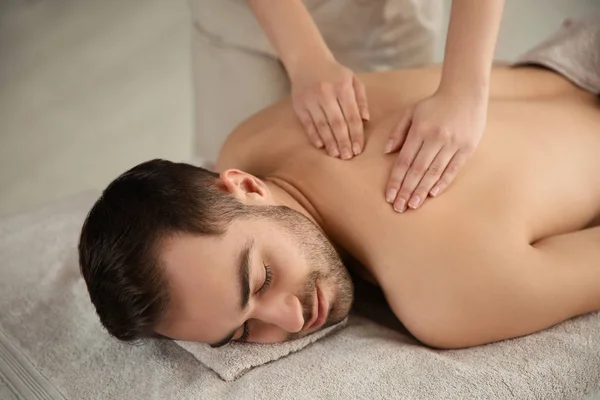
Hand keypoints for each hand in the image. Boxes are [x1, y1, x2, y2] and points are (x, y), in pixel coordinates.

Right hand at [290, 60, 368, 159]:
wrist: (307, 60)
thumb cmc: (334, 73)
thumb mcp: (353, 79)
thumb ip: (361, 99)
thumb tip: (366, 120)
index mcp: (343, 87)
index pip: (352, 115)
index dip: (356, 134)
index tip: (359, 149)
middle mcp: (326, 93)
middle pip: (337, 123)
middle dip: (344, 142)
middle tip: (348, 157)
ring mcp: (311, 99)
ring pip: (322, 125)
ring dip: (330, 142)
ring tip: (336, 155)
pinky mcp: (299, 105)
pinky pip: (307, 124)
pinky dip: (314, 136)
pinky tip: (321, 146)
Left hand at [384, 89, 486, 211]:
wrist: (465, 92)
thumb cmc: (435, 105)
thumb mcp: (412, 112)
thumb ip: (398, 132)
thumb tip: (387, 152)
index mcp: (420, 130)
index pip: (405, 160)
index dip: (396, 180)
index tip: (389, 195)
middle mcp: (436, 138)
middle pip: (418, 169)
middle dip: (407, 190)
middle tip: (399, 207)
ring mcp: (453, 143)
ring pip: (434, 172)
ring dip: (422, 190)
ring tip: (413, 205)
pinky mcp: (467, 147)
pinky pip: (453, 169)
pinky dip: (442, 182)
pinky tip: (432, 194)